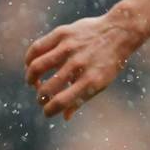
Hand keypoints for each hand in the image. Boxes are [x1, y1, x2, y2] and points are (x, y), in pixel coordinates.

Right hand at [25, 12, 141, 118]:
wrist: (119, 32)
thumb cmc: (109, 62)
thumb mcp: (102, 83)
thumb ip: (82, 99)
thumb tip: (64, 117)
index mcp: (91, 81)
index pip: (62, 101)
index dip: (50, 110)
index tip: (46, 112)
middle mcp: (79, 65)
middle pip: (47, 87)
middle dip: (40, 97)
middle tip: (41, 97)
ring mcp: (69, 48)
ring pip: (37, 66)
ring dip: (30, 78)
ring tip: (32, 82)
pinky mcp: (62, 34)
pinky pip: (37, 47)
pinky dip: (29, 59)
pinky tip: (30, 64)